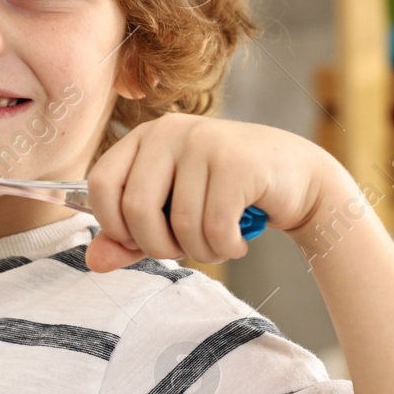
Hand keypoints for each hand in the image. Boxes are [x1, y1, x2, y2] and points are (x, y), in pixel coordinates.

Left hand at [82, 113, 346, 272]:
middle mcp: (169, 131)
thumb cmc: (226, 196)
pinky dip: (226, 249)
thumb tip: (95, 262)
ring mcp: (204, 142)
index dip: (113, 225)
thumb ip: (130, 239)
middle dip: (158, 247)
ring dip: (200, 252)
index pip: (100, 184)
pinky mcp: (237, 162)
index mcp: (145, 137)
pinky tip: (238, 241)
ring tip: (218, 243)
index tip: (139, 241)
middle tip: (184, 251)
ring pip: (180, 225)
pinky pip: (215, 228)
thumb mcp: (171, 215)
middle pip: (136, 209)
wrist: (299, 180)